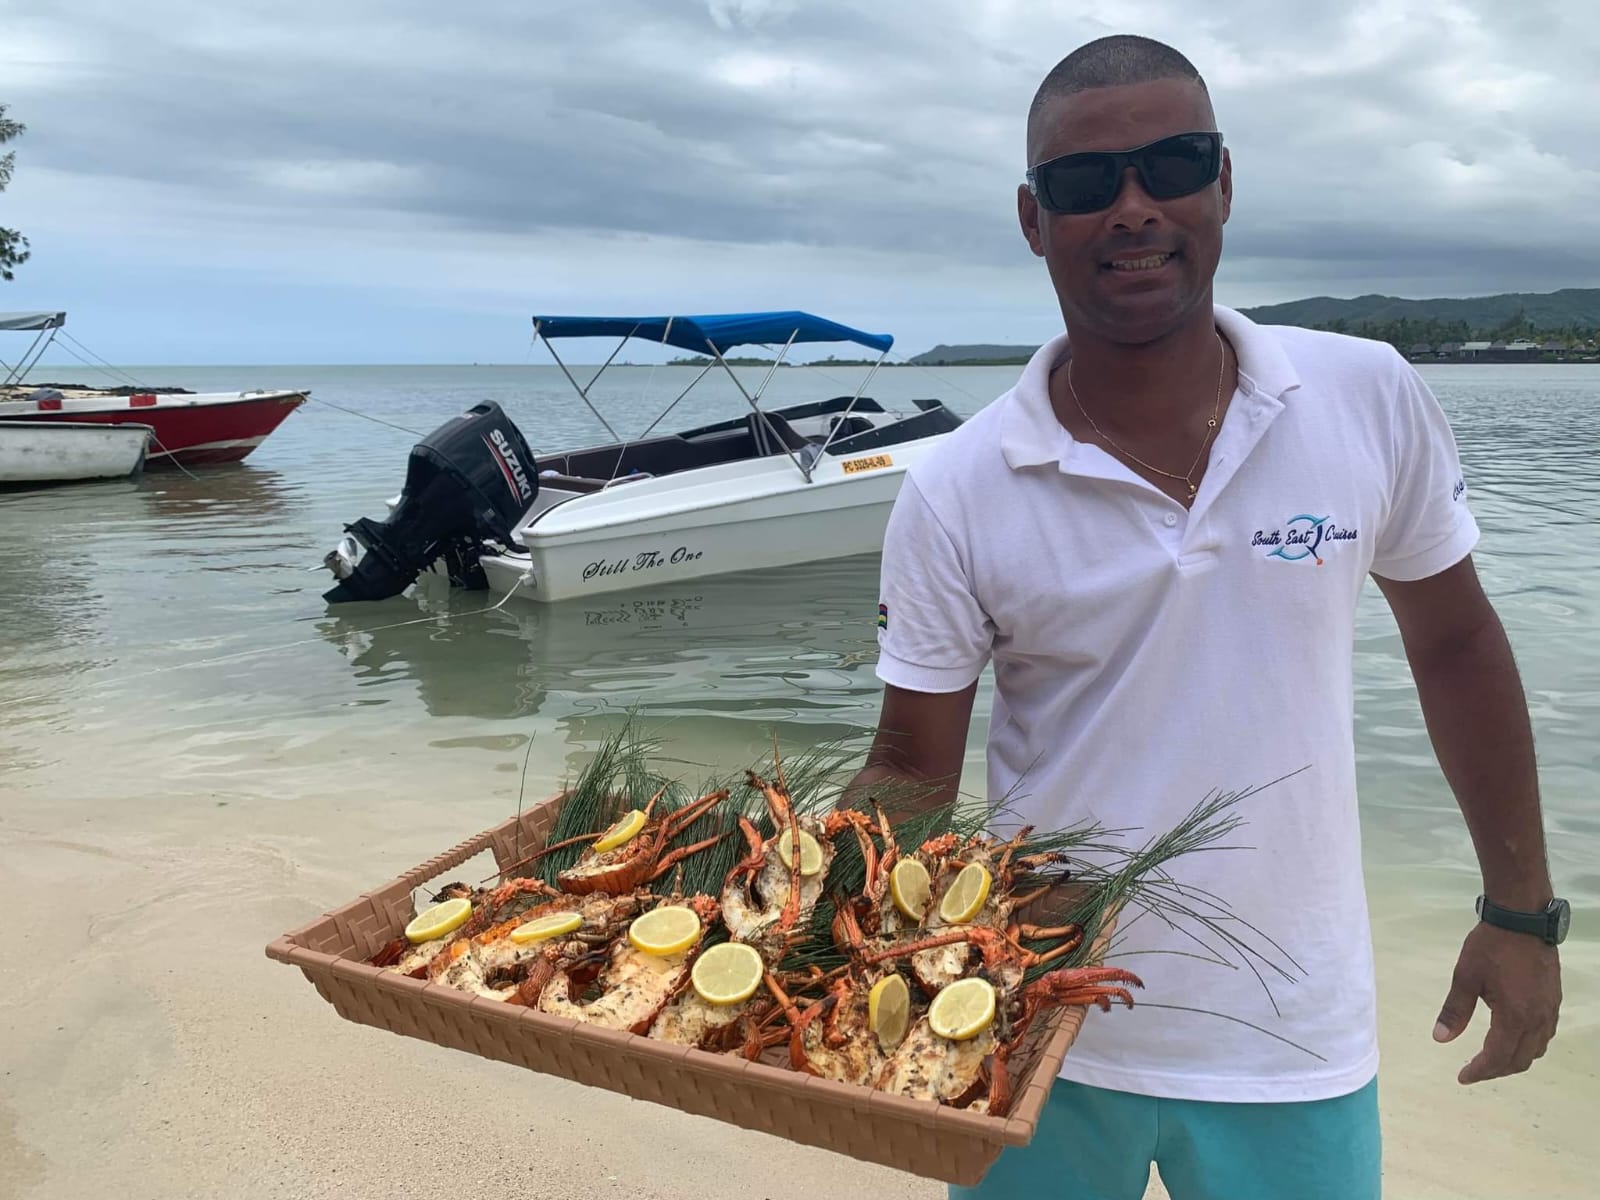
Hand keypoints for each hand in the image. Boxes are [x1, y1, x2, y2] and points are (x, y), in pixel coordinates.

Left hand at [1433, 922, 1561, 1083]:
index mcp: (1514, 1016)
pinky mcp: (1554, 1000)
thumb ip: (1454, 1011)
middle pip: (1520, 1060)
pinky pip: (1544, 1035)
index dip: (1480, 1071)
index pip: (1498, 1057)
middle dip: (1496, 1070)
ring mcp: (1549, 1010)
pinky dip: (1528, 1045)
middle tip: (1473, 1070)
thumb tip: (1440, 1038)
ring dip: (1514, 1059)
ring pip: (1536, 1049)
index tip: (1462, 1077)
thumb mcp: (1465, 977)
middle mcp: (1537, 1019)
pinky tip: (1513, 1038)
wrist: (1523, 919)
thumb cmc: (1490, 945)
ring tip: (1491, 1058)